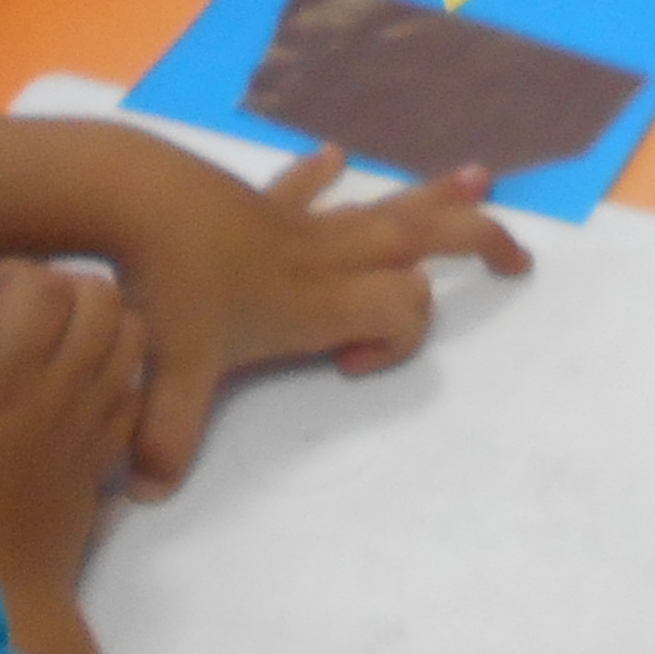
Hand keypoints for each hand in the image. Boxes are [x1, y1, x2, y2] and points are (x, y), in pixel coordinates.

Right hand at [0, 257, 143, 607]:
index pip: (39, 284)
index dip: (5, 278)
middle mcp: (61, 390)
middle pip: (98, 294)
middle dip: (55, 290)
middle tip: (11, 322)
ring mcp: (97, 419)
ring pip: (129, 329)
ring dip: (92, 323)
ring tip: (46, 350)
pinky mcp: (113, 450)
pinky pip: (134, 381)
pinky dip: (111, 368)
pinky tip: (68, 393)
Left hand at [99, 133, 535, 493]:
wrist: (136, 197)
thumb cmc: (168, 283)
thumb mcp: (171, 373)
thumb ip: (167, 438)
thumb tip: (146, 495)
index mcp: (320, 301)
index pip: (407, 306)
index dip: (400, 341)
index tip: (343, 368)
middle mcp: (325, 259)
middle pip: (424, 240)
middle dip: (478, 241)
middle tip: (518, 259)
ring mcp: (298, 225)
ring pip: (384, 207)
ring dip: (433, 196)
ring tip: (480, 176)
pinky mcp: (261, 204)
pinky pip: (304, 188)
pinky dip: (321, 176)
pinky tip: (335, 158)